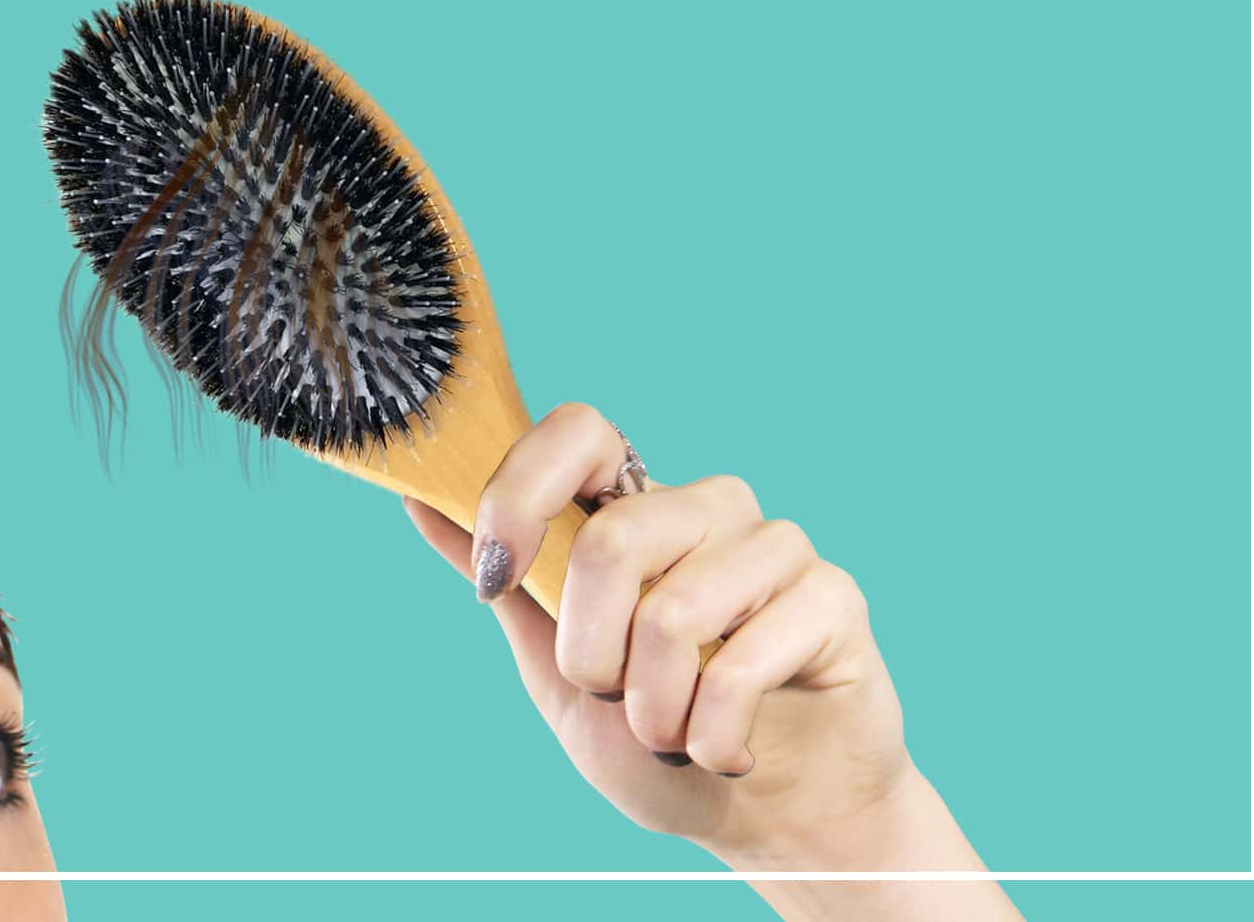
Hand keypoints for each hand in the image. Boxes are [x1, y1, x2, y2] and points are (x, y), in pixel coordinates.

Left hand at [404, 403, 1019, 919]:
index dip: (522, 492)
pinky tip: (729, 752)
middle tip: (615, 700)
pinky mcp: (834, 598)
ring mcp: (775, 548)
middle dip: (591, 657)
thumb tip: (418, 499)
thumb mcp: (555, 669)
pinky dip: (716, 735)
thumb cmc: (659, 742)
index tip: (498, 572)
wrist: (769, 822)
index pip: (580, 431)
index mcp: (632, 512)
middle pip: (613, 541)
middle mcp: (705, 510)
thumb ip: (507, 584)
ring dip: (656, 709)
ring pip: (674, 611)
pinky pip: (745, 660)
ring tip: (675, 735)